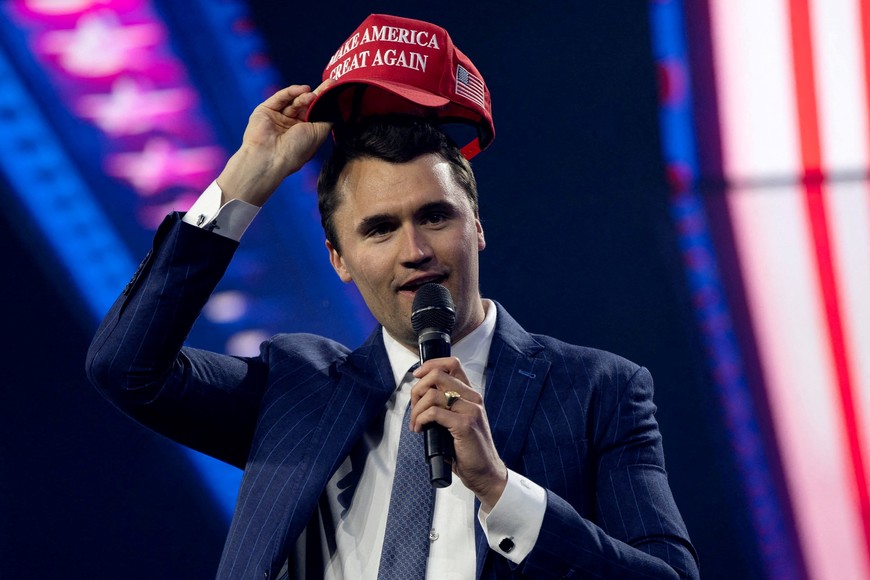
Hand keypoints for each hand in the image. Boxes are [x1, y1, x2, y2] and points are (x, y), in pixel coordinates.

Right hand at [216, 80, 333, 205]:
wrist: (271, 157)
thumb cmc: (297, 150)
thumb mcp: (319, 134)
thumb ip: (327, 120)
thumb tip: (336, 108)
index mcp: (304, 134)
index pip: (315, 114)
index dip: (324, 103)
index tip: (335, 90)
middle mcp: (291, 126)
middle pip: (305, 105)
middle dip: (318, 94)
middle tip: (330, 83)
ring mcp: (277, 118)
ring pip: (294, 101)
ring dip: (305, 96)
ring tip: (312, 94)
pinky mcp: (265, 110)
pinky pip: (280, 98)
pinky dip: (292, 92)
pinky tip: (304, 90)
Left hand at [409, 357, 507, 509]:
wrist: (486, 472)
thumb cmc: (469, 449)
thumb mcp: (459, 420)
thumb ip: (445, 405)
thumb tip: (419, 396)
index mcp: (471, 394)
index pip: (452, 364)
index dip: (430, 365)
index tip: (417, 376)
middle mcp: (473, 398)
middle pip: (438, 375)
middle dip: (417, 389)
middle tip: (414, 407)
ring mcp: (471, 411)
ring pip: (433, 394)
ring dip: (416, 409)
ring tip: (416, 423)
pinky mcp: (465, 425)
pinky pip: (434, 412)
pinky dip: (421, 419)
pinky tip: (420, 429)